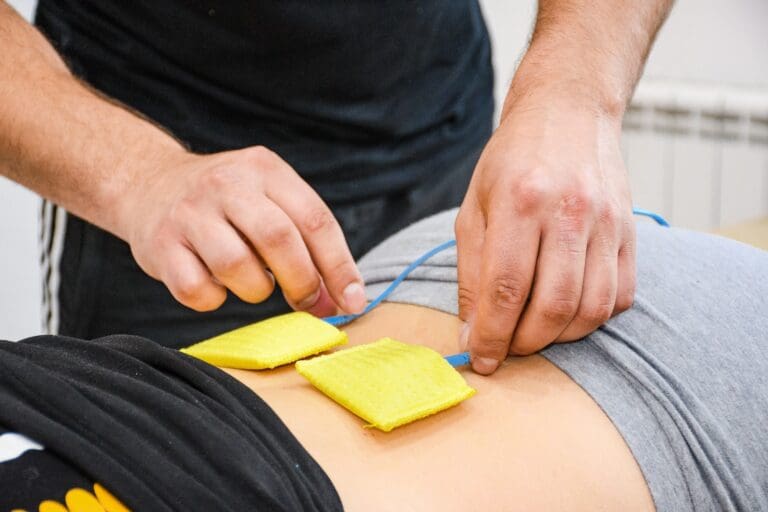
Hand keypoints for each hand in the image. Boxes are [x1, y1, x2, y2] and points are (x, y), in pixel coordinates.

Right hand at [118, 146, 365, 315]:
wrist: (148, 183)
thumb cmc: (226, 204)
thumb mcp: (269, 199)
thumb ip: (306, 242)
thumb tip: (341, 300)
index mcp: (266, 169)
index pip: (316, 220)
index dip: (339, 266)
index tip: (352, 301)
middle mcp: (227, 184)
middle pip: (278, 239)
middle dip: (301, 281)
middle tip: (305, 301)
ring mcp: (190, 213)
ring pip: (236, 266)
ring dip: (255, 289)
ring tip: (252, 282)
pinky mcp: (160, 245)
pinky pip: (196, 290)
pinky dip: (214, 300)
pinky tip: (215, 285)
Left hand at [456, 95, 635, 373]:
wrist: (568, 113)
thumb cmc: (511, 162)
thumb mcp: (474, 207)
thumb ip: (471, 272)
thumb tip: (472, 333)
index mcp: (520, 201)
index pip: (506, 287)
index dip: (492, 334)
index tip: (482, 359)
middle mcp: (569, 212)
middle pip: (553, 306)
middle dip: (525, 343)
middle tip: (508, 347)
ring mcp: (607, 222)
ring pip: (591, 309)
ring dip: (559, 336)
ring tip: (535, 330)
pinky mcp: (630, 231)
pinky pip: (619, 296)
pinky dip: (591, 317)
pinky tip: (567, 309)